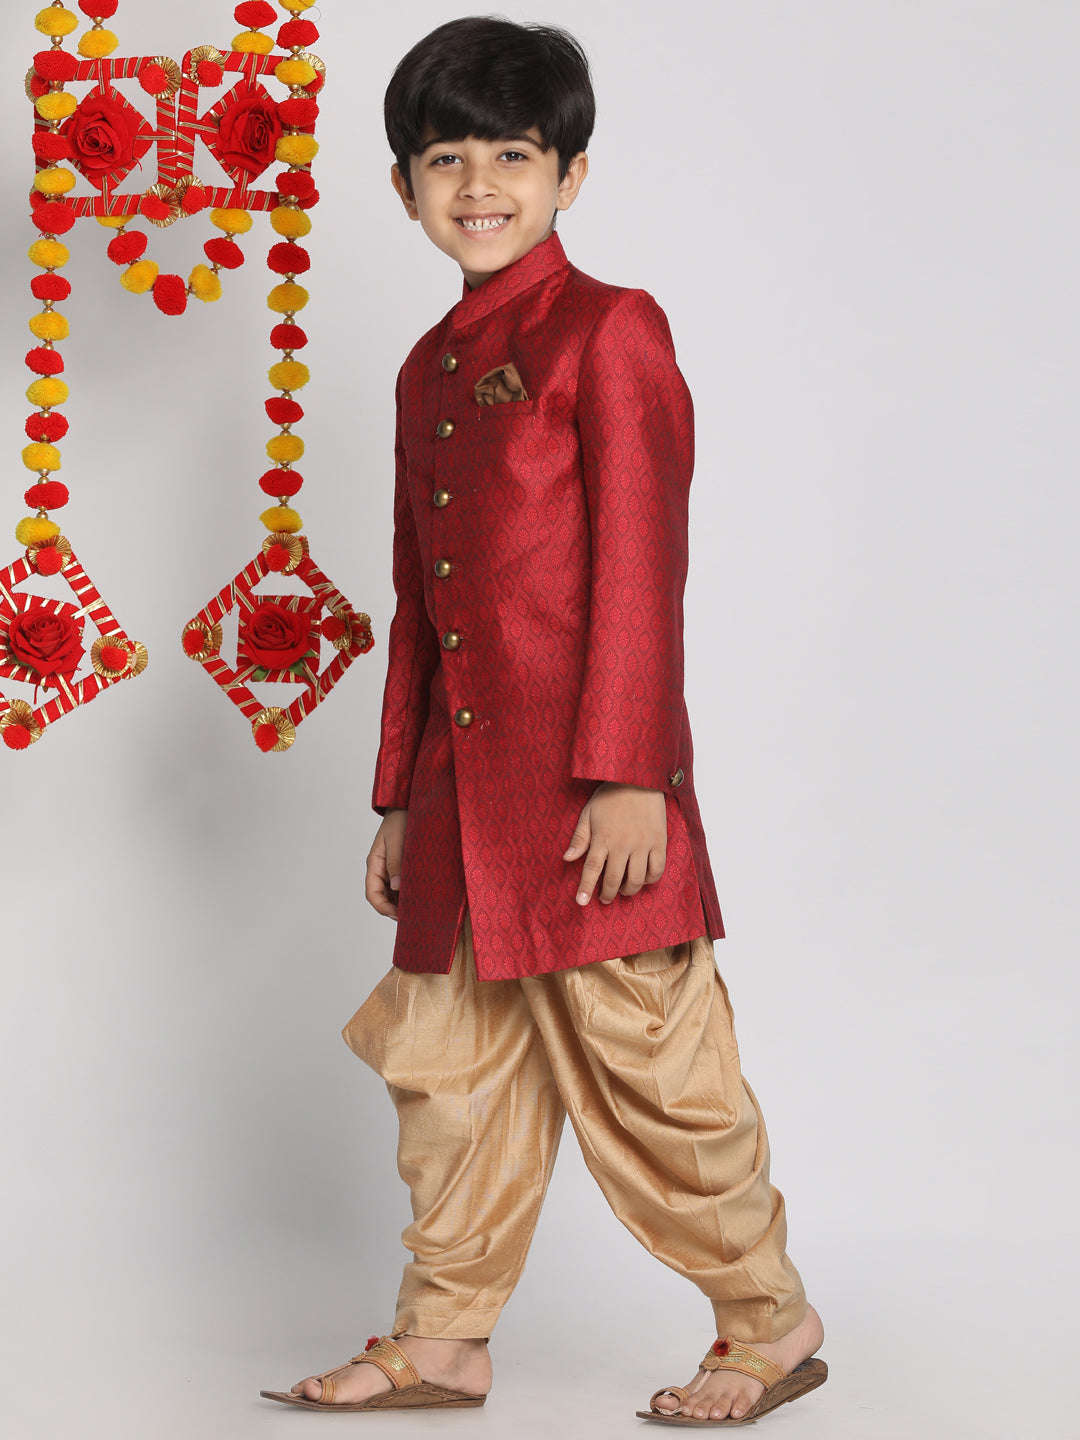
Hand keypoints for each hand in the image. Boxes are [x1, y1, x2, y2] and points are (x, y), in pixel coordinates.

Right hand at [365, 808, 407, 917]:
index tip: (397, 915)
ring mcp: (390, 869)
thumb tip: (396, 887)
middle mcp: (381, 869)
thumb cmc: (401, 820)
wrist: (407, 806)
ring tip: (417, 910)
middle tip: (411, 917)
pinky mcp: (401, 867)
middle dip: (394, 909)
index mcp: (374, 864)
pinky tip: (419, 898)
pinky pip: (401, 885)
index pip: (372, 893)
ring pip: (392, 894)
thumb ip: (396, 863)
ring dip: (401, 903)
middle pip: (382, 897)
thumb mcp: (397, 841)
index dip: (383, 908)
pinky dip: (407, 894)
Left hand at [563, 783, 667, 905]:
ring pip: (636, 879)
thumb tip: (567, 858)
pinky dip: (649, 880)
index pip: (592, 868)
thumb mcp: (589, 813)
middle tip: (604, 898)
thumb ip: (580, 837)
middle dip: (607, 893)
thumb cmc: (610, 796)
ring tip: (622, 891)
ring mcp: (643, 843)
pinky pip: (657, 870)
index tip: (581, 902)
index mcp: (603, 836)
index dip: (586, 887)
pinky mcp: (659, 842)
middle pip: (614, 879)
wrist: (640, 779)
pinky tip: (643, 880)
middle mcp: (623, 843)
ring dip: (627, 891)